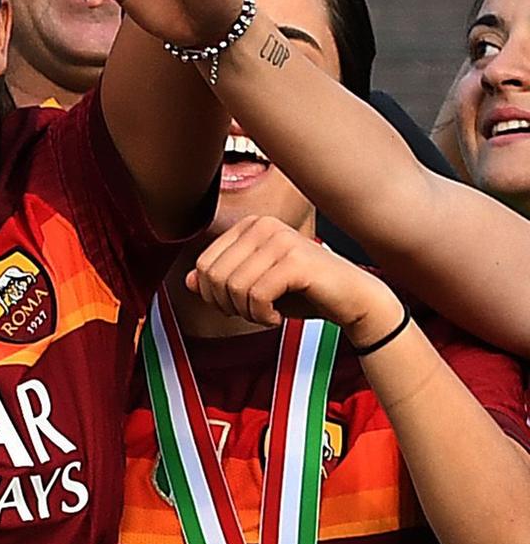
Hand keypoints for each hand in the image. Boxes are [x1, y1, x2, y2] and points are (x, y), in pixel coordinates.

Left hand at [186, 212, 400, 335]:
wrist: (355, 300)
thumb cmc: (306, 292)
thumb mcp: (256, 286)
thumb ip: (222, 280)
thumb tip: (188, 281)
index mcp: (250, 226)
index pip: (203, 263)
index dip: (211, 294)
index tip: (235, 306)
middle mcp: (263, 226)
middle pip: (213, 275)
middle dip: (226, 305)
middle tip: (251, 313)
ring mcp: (280, 240)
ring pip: (233, 286)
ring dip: (245, 313)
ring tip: (265, 314)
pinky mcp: (296, 260)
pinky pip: (256, 295)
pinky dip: (261, 315)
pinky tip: (277, 317)